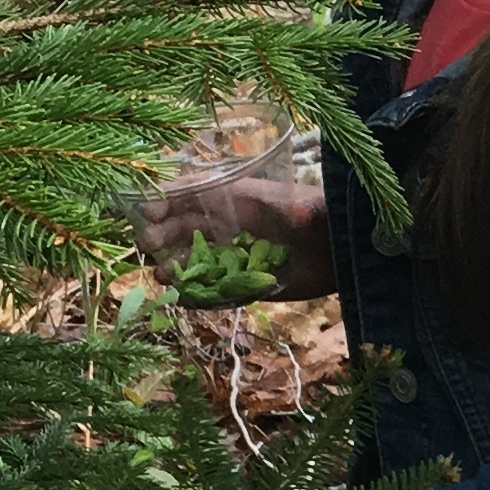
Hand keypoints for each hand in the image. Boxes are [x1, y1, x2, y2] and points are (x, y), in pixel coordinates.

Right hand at [136, 169, 333, 300]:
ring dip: (174, 265)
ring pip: (193, 258)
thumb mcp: (311, 210)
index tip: (147, 209)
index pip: (192, 191)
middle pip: (185, 225)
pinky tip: (181, 298)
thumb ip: (302, 212)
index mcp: (237, 197)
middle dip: (162, 232)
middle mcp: (229, 224)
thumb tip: (302, 214)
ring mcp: (234, 253)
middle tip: (146, 244)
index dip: (167, 198)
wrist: (343, 251)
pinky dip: (196, 294)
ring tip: (162, 274)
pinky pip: (212, 288)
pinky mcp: (243, 281)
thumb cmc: (323, 219)